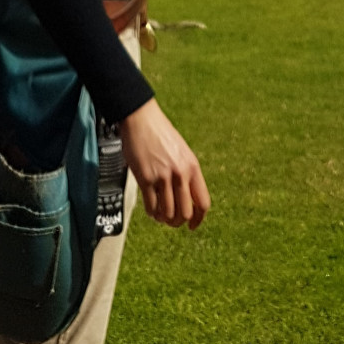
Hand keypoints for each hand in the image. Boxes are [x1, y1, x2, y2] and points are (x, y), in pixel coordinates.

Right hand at [119, 98, 210, 229]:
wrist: (141, 118)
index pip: (203, 203)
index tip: (193, 226)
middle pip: (185, 213)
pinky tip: (151, 209)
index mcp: (192, 167)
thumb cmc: (160, 133)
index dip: (198, 219)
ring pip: (168, 213)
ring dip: (164, 218)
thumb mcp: (182, 152)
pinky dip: (152, 213)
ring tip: (160, 214)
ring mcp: (162, 176)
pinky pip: (151, 207)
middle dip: (178, 221)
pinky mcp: (145, 178)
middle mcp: (180, 173)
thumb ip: (186, 174)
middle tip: (171, 220)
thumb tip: (187, 200)